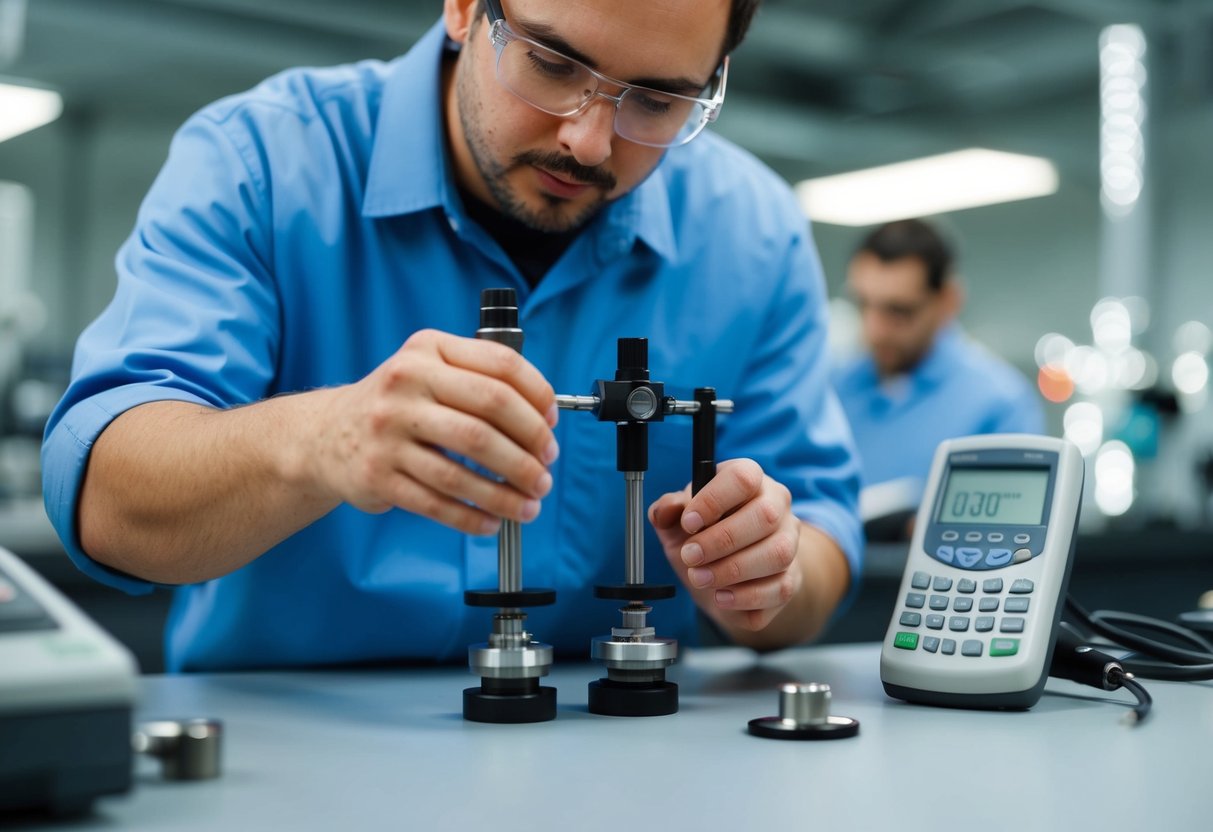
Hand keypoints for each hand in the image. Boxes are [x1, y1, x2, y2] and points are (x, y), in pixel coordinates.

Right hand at [302, 328, 557, 533]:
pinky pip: (436, 503)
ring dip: (507, 493)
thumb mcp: (430, 369)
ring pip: (464, 468)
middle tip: (546, 470)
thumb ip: (481, 379)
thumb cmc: (397, 404)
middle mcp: (405, 385)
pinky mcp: (377, 475)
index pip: (500, 366)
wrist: (325, 435)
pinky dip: (472, 517)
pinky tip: (492, 522)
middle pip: (488, 417)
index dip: (538, 397)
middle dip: (529, 448)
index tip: (552, 424)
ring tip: (530, 504)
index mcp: (427, 350)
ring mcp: (388, 432)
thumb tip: (544, 417)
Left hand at [649, 459, 802, 633]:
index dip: (713, 500)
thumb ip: (668, 510)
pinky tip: (721, 596)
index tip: (688, 523)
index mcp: (750, 481)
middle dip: (721, 541)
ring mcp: (789, 542)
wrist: (727, 571)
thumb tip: (664, 512)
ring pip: (777, 554)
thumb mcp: (679, 519)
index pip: (743, 478)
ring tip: (700, 578)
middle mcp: (777, 506)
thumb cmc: (705, 535)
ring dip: (732, 571)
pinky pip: (780, 588)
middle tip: (690, 557)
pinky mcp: (793, 577)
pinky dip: (747, 597)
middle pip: (765, 516)